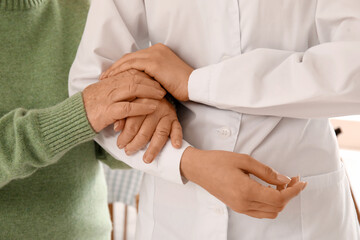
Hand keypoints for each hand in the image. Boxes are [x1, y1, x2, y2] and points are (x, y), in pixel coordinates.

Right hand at [83, 69, 165, 131]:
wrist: (74, 117)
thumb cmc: (89, 107)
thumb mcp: (102, 92)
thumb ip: (115, 87)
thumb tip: (130, 85)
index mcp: (109, 81)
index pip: (131, 72)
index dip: (145, 74)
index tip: (156, 77)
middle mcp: (110, 86)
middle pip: (135, 78)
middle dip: (151, 81)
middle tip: (163, 86)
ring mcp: (109, 98)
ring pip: (133, 89)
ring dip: (150, 91)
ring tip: (162, 95)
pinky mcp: (109, 111)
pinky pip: (129, 107)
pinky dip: (142, 106)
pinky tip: (153, 107)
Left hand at [100, 43, 193, 100]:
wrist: (194, 85)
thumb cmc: (182, 86)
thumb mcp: (164, 78)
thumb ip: (151, 76)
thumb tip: (138, 84)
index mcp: (158, 51)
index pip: (136, 57)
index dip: (123, 66)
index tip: (113, 75)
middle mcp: (155, 49)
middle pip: (130, 57)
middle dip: (115, 67)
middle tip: (105, 76)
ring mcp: (154, 54)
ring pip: (128, 60)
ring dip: (115, 70)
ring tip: (106, 79)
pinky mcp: (154, 62)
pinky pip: (132, 66)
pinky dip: (122, 72)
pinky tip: (115, 79)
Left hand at [114, 98, 182, 162]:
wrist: (156, 91)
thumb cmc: (139, 101)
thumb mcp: (128, 104)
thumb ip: (122, 116)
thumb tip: (116, 128)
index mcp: (141, 103)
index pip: (132, 124)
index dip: (125, 136)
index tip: (120, 145)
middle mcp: (155, 107)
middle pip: (145, 131)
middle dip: (136, 144)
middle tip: (129, 151)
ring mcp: (166, 113)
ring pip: (160, 133)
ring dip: (153, 148)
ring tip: (147, 159)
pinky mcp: (174, 118)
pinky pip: (177, 128)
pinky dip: (177, 137)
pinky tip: (175, 146)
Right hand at [180, 147, 306, 218]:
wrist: (198, 168)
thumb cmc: (217, 161)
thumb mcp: (244, 160)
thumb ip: (266, 171)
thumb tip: (284, 180)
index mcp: (246, 191)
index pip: (279, 198)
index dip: (294, 191)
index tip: (301, 182)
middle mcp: (244, 204)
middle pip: (277, 207)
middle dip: (289, 194)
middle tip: (293, 179)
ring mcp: (240, 208)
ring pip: (270, 212)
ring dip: (280, 200)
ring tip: (281, 184)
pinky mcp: (237, 207)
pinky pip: (260, 211)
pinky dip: (270, 203)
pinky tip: (269, 190)